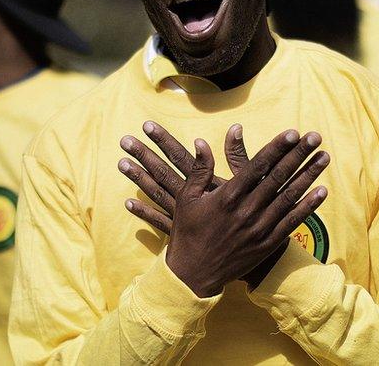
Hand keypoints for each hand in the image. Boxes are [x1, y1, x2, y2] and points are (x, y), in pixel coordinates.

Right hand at [118, 122, 329, 296]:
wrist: (193, 275)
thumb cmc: (188, 233)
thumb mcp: (187, 199)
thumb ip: (199, 170)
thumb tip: (201, 142)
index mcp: (227, 196)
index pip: (258, 166)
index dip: (277, 148)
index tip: (293, 132)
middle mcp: (247, 210)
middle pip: (279, 177)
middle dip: (299, 154)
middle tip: (316, 136)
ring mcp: (259, 228)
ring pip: (290, 197)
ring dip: (309, 175)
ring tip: (325, 157)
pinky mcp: (267, 244)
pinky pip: (292, 222)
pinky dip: (309, 206)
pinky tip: (323, 191)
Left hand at [119, 121, 255, 232]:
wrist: (255, 252)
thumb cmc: (257, 213)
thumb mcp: (251, 181)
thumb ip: (239, 155)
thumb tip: (235, 126)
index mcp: (206, 184)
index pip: (180, 158)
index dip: (164, 141)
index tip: (147, 125)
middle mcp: (191, 200)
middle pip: (163, 174)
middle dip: (144, 155)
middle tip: (124, 140)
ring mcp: (185, 218)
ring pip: (157, 194)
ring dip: (140, 180)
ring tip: (122, 164)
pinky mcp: (184, 233)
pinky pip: (160, 222)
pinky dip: (145, 212)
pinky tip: (129, 204)